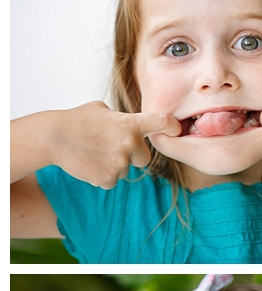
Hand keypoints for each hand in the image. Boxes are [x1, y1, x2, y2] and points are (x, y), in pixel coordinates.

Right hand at [49, 102, 180, 188]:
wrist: (53, 136)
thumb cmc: (77, 120)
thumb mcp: (102, 110)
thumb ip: (123, 118)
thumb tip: (137, 122)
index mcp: (130, 123)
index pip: (161, 122)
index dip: (172, 127)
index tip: (178, 131)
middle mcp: (129, 143)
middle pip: (144, 159)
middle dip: (132, 156)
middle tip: (109, 147)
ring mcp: (120, 162)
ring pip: (126, 170)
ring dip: (114, 165)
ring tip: (94, 153)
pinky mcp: (108, 178)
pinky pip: (112, 180)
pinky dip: (102, 175)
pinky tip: (89, 163)